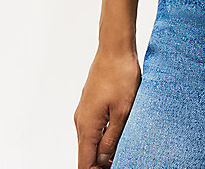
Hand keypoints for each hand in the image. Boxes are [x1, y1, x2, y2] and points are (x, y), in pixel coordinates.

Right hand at [73, 45, 141, 168]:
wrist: (115, 47)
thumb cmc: (120, 75)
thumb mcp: (123, 111)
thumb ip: (112, 139)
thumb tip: (104, 161)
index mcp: (87, 126)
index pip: (84, 162)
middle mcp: (81, 120)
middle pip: (86, 153)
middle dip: (100, 163)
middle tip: (120, 160)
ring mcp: (85, 111)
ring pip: (91, 139)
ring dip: (103, 148)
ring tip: (121, 151)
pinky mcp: (91, 102)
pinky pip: (94, 126)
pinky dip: (103, 134)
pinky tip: (118, 132)